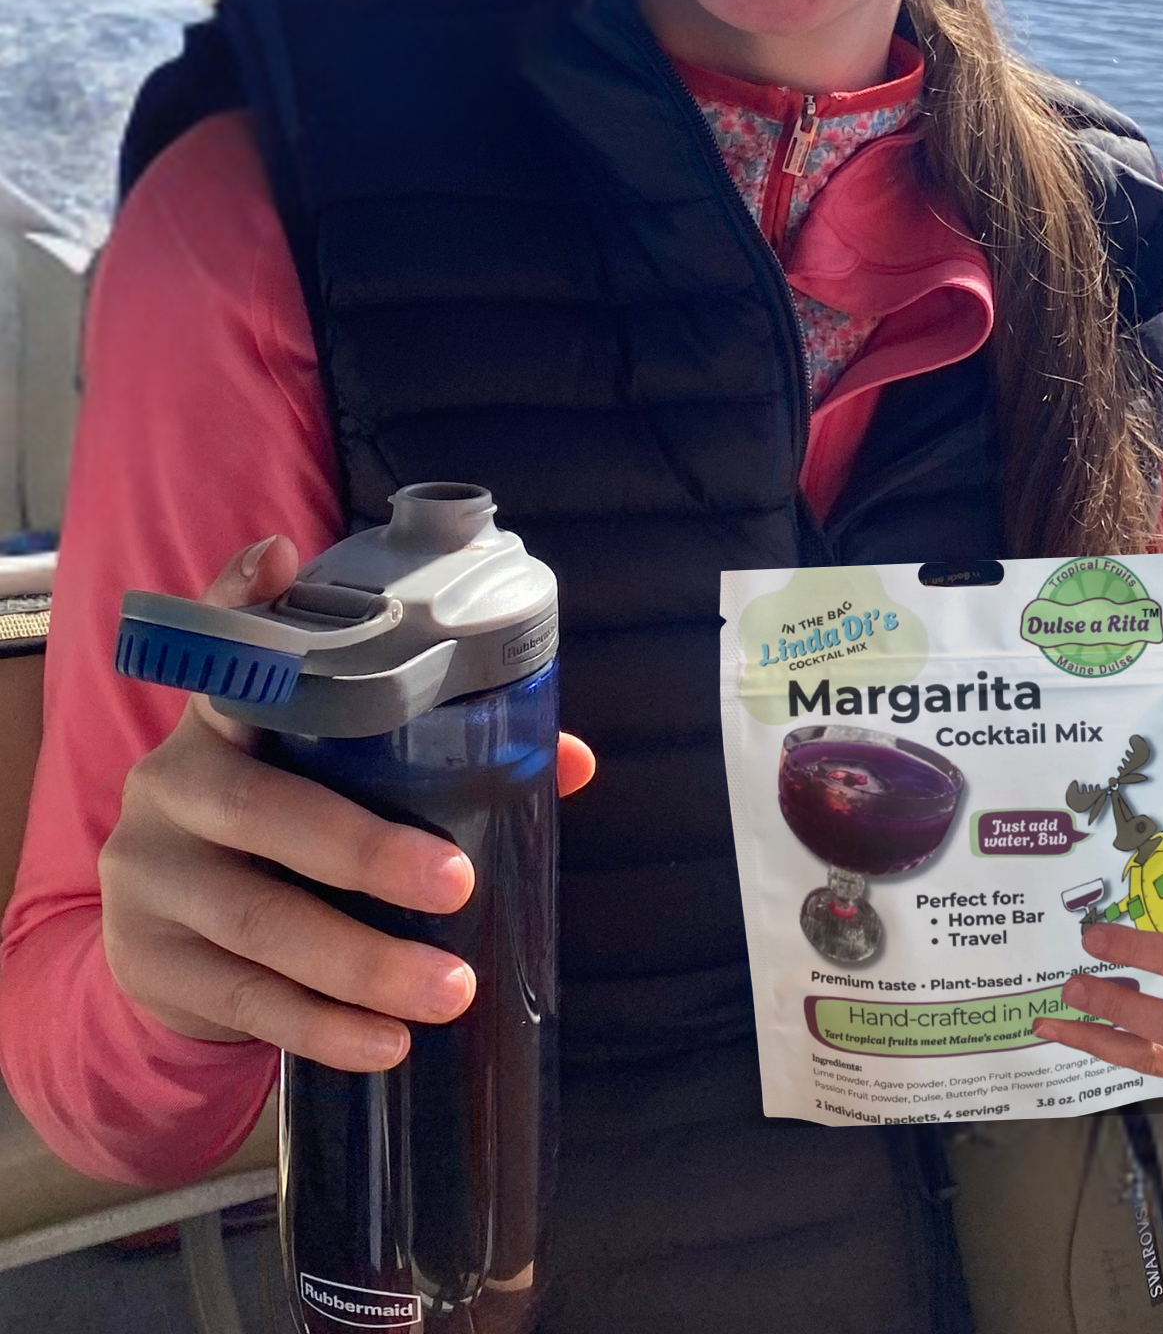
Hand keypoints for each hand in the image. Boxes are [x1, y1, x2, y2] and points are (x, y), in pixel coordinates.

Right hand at [100, 534, 595, 1071]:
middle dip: (366, 850)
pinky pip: (244, 1000)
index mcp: (227, 721)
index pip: (227, 647)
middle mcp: (176, 785)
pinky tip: (387, 1041)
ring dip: (362, 963)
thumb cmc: (286, 836)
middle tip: (457, 882)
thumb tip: (575, 761)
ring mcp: (151, 877)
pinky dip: (325, 1026)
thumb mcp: (330, 785)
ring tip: (448, 991)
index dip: (242, 601)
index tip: (280, 559)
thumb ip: (433, 760)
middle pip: (266, 811)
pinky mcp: (150, 962)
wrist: (166, 941)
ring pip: (260, 923)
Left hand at [1030, 904, 1162, 1081]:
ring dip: (1100, 1040)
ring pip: (1158, 1057)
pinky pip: (1155, 1064)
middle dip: (1115, 1005)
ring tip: (1054, 1024)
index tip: (1092, 939)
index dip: (1137, 951)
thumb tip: (1108, 936)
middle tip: (1070, 987)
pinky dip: (1113, 1049)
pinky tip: (1078, 1035)